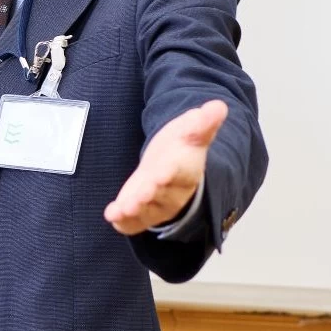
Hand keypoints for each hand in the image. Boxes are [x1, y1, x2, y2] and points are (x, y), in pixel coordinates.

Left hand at [104, 100, 226, 235]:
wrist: (172, 164)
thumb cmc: (180, 147)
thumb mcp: (191, 130)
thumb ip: (202, 122)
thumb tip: (218, 107)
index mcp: (186, 170)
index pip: (179, 173)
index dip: (169, 174)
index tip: (160, 174)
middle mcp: (173, 191)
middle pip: (162, 196)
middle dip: (149, 196)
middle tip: (138, 197)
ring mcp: (158, 205)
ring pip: (147, 212)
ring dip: (134, 212)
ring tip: (121, 210)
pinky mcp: (142, 213)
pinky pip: (134, 223)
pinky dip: (124, 222)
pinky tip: (112, 216)